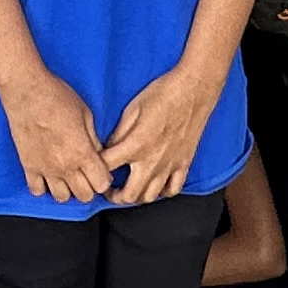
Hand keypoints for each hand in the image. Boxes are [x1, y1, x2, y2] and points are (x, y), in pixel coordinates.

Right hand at [1, 67, 115, 204]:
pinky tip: (48, 175)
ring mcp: (45, 168)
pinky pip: (37, 190)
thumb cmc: (57, 96)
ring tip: (68, 176)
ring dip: (68, 189)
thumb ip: (93, 140)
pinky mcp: (28, 166)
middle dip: (90, 187)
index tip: (101, 170)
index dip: (104, 178)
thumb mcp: (86, 114)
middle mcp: (64, 166)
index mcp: (82, 152)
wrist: (26, 91)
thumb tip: (98, 154)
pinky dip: (44, 187)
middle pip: (84, 196)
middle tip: (87, 174)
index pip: (101, 184)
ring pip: (61, 198)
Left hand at [103, 60, 224, 206]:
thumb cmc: (163, 94)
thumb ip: (118, 133)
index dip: (95, 169)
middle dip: (114, 196)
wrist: (193, 90)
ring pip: (149, 196)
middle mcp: (152, 161)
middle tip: (109, 190)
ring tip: (129, 189)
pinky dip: (161, 192)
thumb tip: (109, 148)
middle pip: (128, 194)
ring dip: (136, 197)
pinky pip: (172, 189)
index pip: (107, 167)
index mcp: (135, 145)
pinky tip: (155, 185)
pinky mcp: (184, 164)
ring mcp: (169, 166)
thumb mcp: (132, 109)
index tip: (94, 168)